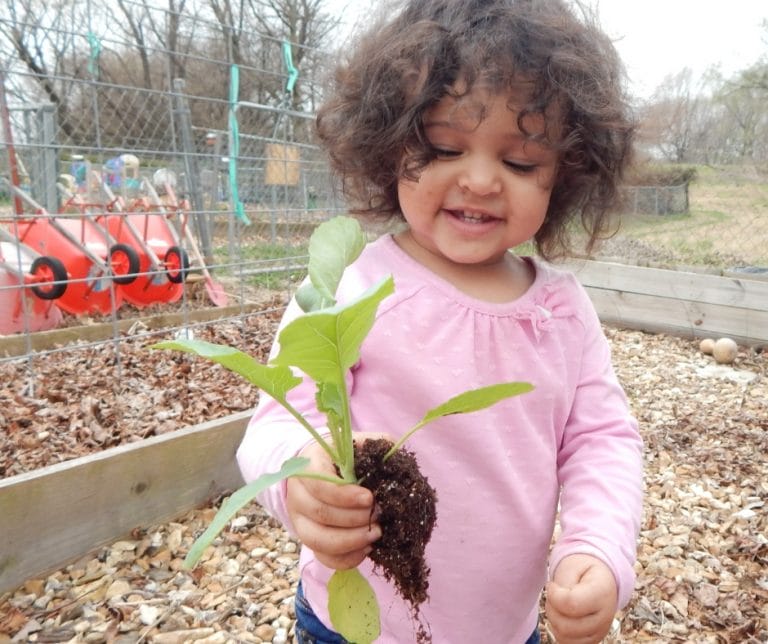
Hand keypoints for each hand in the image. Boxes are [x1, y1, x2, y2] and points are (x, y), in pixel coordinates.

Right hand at [286, 433, 387, 569]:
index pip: (319, 485)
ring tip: (376, 534)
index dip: (344, 496)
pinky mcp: (309, 540)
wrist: (322, 471)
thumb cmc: (344, 457)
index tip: (369, 498)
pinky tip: (366, 548)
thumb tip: (394, 456)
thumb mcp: (357, 443)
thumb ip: (375, 445)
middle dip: (354, 519)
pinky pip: (323, 557)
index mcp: (307, 466)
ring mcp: (300, 520)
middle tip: (379, 514)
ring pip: (318, 540)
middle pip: (321, 514)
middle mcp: (297, 494)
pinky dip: (346, 558)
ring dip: (351, 541)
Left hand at [545, 554, 616, 643]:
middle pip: (566, 626)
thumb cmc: (583, 571)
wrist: (600, 579)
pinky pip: (567, 643)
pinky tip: (562, 615)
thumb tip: (556, 600)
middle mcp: (605, 617)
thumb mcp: (574, 567)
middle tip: (553, 594)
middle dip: (551, 608)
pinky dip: (559, 631)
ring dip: (554, 620)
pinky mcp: (593, 640)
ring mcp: (600, 632)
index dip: (554, 596)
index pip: (571, 604)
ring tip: (558, 604)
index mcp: (603, 593)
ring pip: (564, 638)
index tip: (551, 585)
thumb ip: (564, 583)